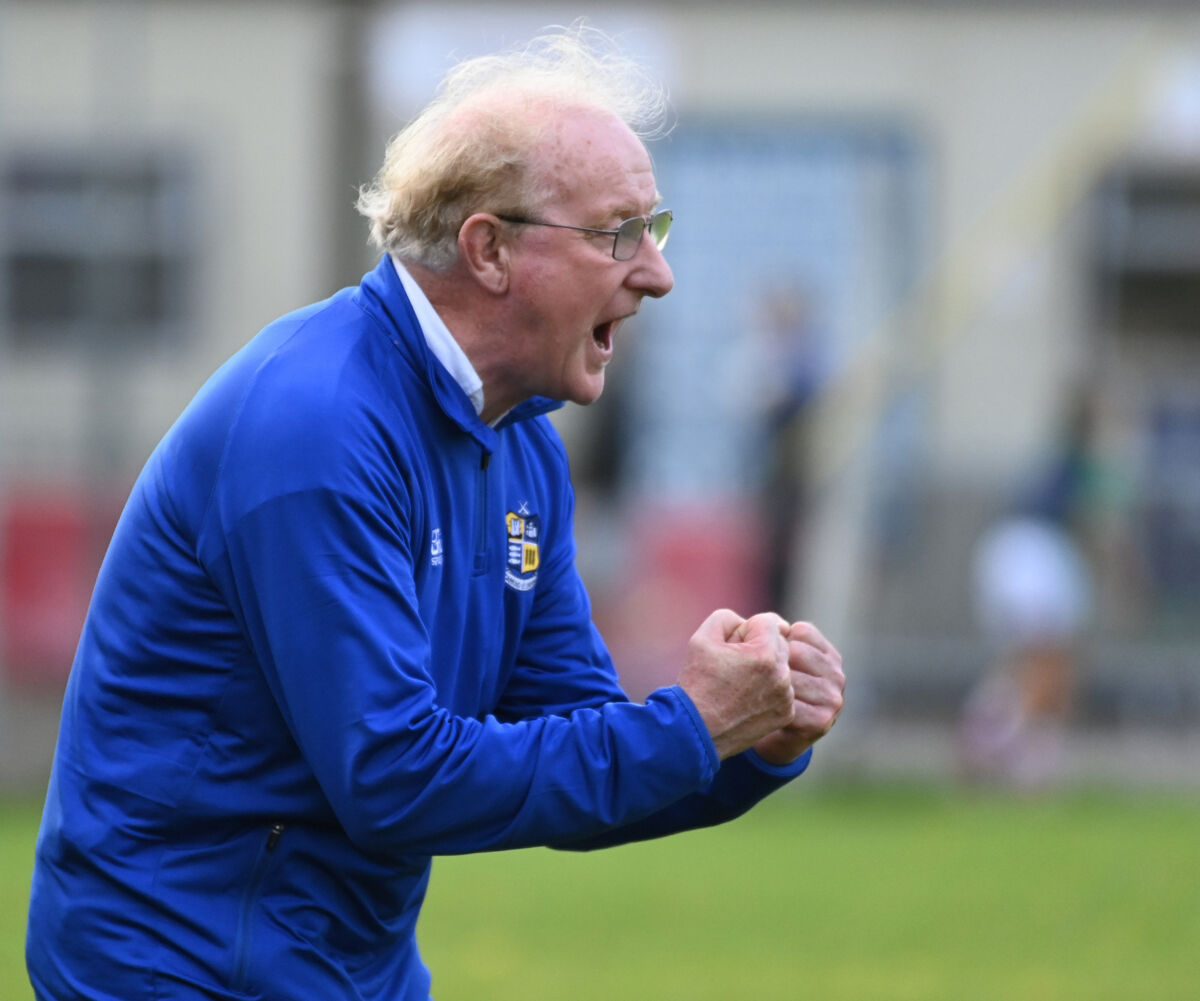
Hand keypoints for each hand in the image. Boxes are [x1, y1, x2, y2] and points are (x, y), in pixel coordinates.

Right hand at [676, 610, 795, 760]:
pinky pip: (782, 688)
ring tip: (738, 684)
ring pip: (781, 666)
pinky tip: (746, 698)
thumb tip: (748, 623)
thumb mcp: (702, 638)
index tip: (729, 648)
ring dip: (765, 668)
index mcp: (764, 653)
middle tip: (733, 665)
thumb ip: (728, 618)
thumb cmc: (697, 683)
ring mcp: (786, 697)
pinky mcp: (786, 713)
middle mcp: (782, 675)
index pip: (767, 622)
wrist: (696, 731)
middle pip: (779, 642)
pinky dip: (768, 689)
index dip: (744, 630)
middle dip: (758, 647)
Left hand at [752, 620, 844, 766]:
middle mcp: (837, 675)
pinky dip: (770, 706)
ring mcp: (833, 699)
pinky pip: (787, 703)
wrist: (776, 737)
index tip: (766, 657)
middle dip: (772, 661)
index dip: (777, 641)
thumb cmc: (773, 689)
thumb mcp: (782, 658)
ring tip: (759, 692)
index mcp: (830, 655)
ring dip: (769, 684)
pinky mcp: (822, 721)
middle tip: (757, 676)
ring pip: (790, 677)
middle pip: (796, 651)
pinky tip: (765, 710)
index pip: (802, 631)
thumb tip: (763, 623)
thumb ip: (777, 639)